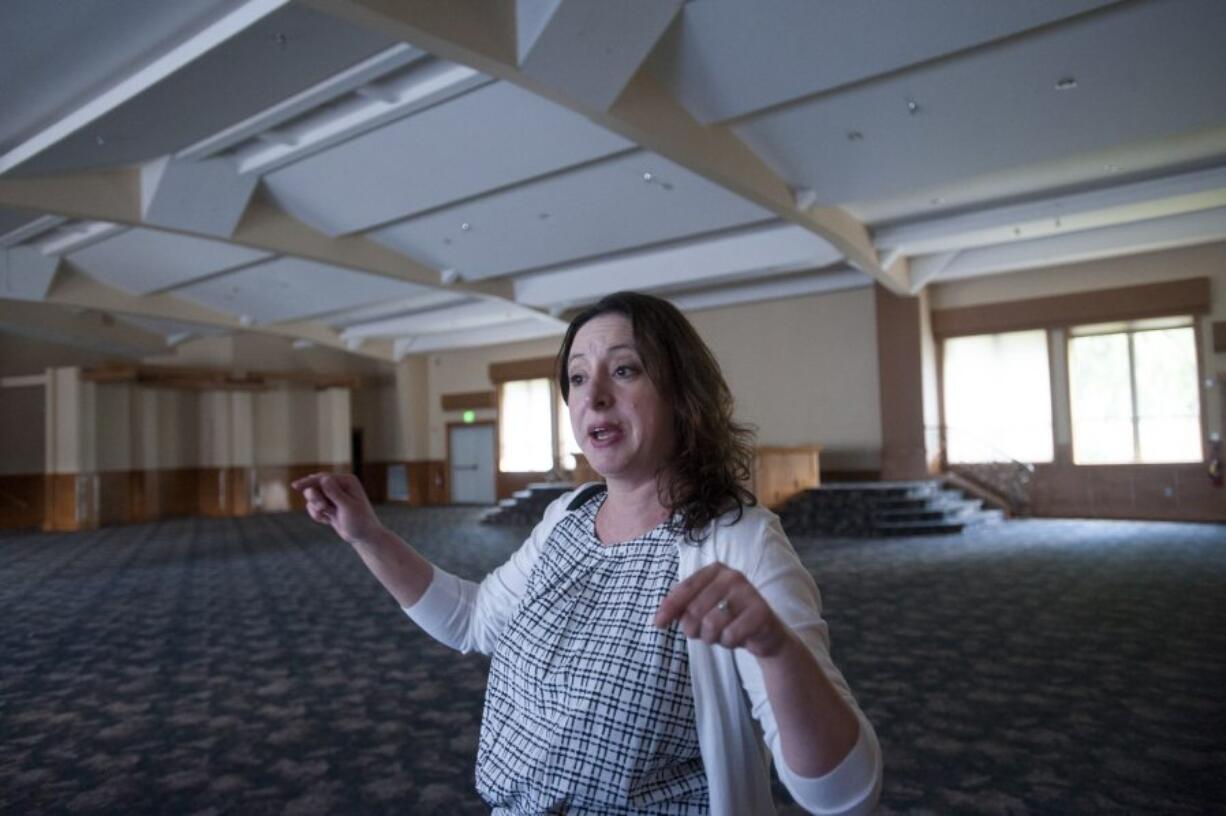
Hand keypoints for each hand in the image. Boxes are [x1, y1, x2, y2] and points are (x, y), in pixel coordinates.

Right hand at [291, 472, 384, 544]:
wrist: (363, 537)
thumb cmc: (360, 521)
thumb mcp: (347, 507)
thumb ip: (335, 493)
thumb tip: (323, 478)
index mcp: (347, 481)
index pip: (323, 478)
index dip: (308, 482)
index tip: (295, 486)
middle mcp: (340, 485)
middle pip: (314, 486)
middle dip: (315, 499)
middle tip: (324, 508)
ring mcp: (333, 495)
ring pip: (312, 497)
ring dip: (317, 508)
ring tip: (328, 515)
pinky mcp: (328, 505)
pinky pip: (313, 507)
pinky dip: (317, 515)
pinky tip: (328, 520)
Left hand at [653, 562, 792, 657]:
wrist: (765, 633)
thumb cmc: (728, 618)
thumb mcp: (702, 609)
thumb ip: (680, 608)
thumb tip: (658, 619)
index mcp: (716, 570)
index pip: (684, 588)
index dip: (669, 608)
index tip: (658, 624)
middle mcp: (733, 576)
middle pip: (695, 610)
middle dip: (694, 629)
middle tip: (705, 633)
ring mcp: (749, 593)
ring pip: (711, 624)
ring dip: (712, 638)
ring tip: (722, 634)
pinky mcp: (761, 613)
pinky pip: (730, 635)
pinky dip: (729, 643)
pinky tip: (738, 638)